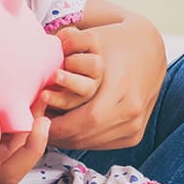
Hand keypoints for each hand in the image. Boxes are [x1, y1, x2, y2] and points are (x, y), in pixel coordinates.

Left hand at [45, 24, 165, 150]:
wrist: (149, 49)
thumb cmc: (116, 42)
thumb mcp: (92, 38)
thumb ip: (68, 45)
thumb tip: (46, 58)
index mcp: (123, 90)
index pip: (85, 119)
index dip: (57, 124)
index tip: (35, 116)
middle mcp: (131, 112)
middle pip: (85, 135)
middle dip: (56, 133)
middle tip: (34, 124)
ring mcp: (135, 127)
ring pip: (90, 143)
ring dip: (65, 138)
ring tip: (44, 126)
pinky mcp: (134, 135)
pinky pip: (100, 145)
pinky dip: (80, 138)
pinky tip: (64, 128)